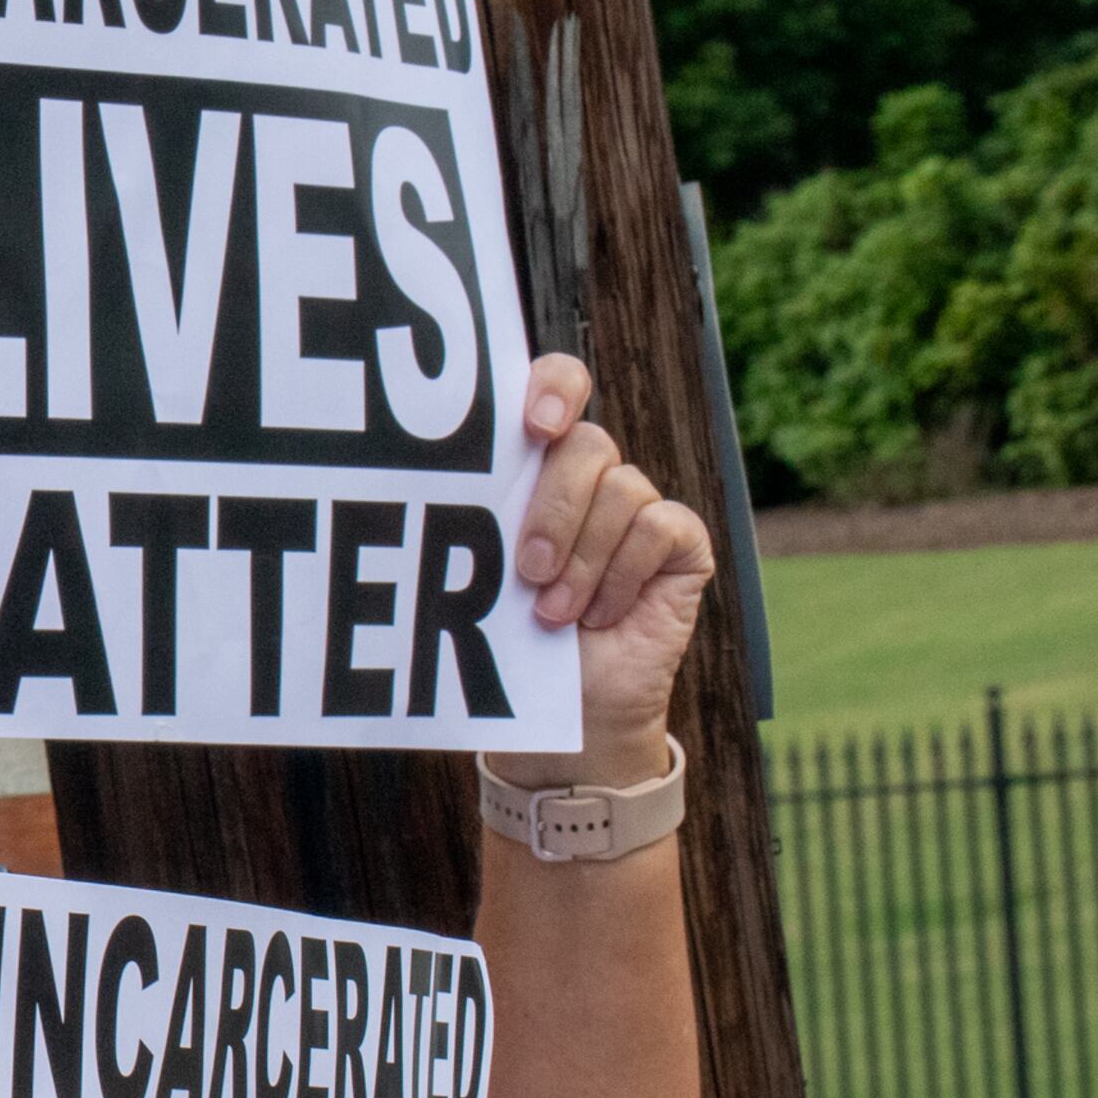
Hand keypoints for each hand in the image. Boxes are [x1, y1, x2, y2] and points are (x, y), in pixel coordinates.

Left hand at [504, 355, 712, 786]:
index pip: (556, 387)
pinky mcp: (680, 542)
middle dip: (553, 510)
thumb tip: (418, 492)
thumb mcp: (472, 572)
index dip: (554, 388)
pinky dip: (624, 574)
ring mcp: (639, 506)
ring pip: (622, 490)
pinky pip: (659, 527)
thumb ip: (468, 521)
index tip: (535, 426)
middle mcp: (592, 476)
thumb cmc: (505, 637)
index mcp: (536, 466)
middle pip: (586, 444)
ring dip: (582, 561)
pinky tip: (603, 613)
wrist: (561, 711)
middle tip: (527, 571)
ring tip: (554, 613)